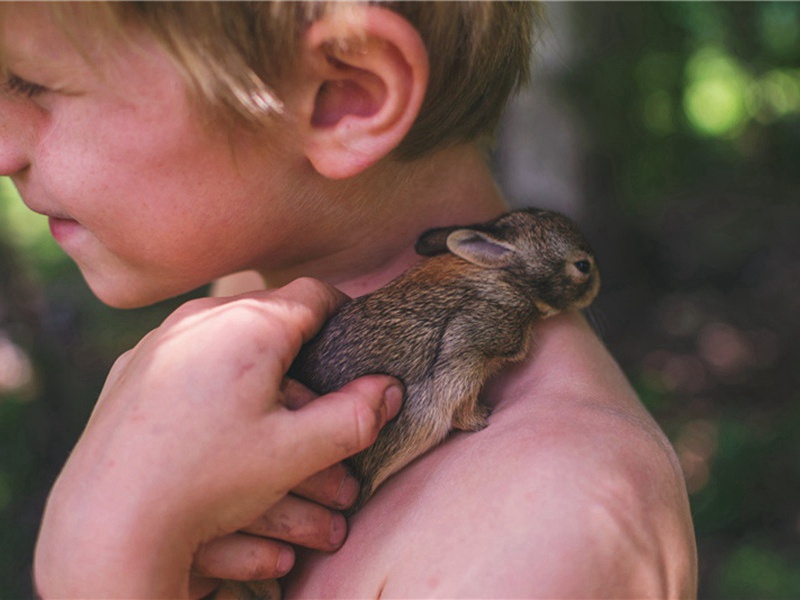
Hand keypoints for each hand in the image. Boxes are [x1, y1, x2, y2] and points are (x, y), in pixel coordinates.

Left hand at [34, 278, 402, 598]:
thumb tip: (390, 388)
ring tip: (270, 413)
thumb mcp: (297, 452)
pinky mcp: (131, 369)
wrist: (108, 522)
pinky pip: (187, 356)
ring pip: (226, 337)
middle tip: (318, 394)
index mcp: (250, 324)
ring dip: (257, 367)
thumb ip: (355, 415)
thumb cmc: (208, 480)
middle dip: (302, 353)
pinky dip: (213, 377)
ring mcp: (159, 340)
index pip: (317, 294)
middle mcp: (201, 318)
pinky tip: (214, 420)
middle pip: (271, 317)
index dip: (344, 317)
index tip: (354, 346)